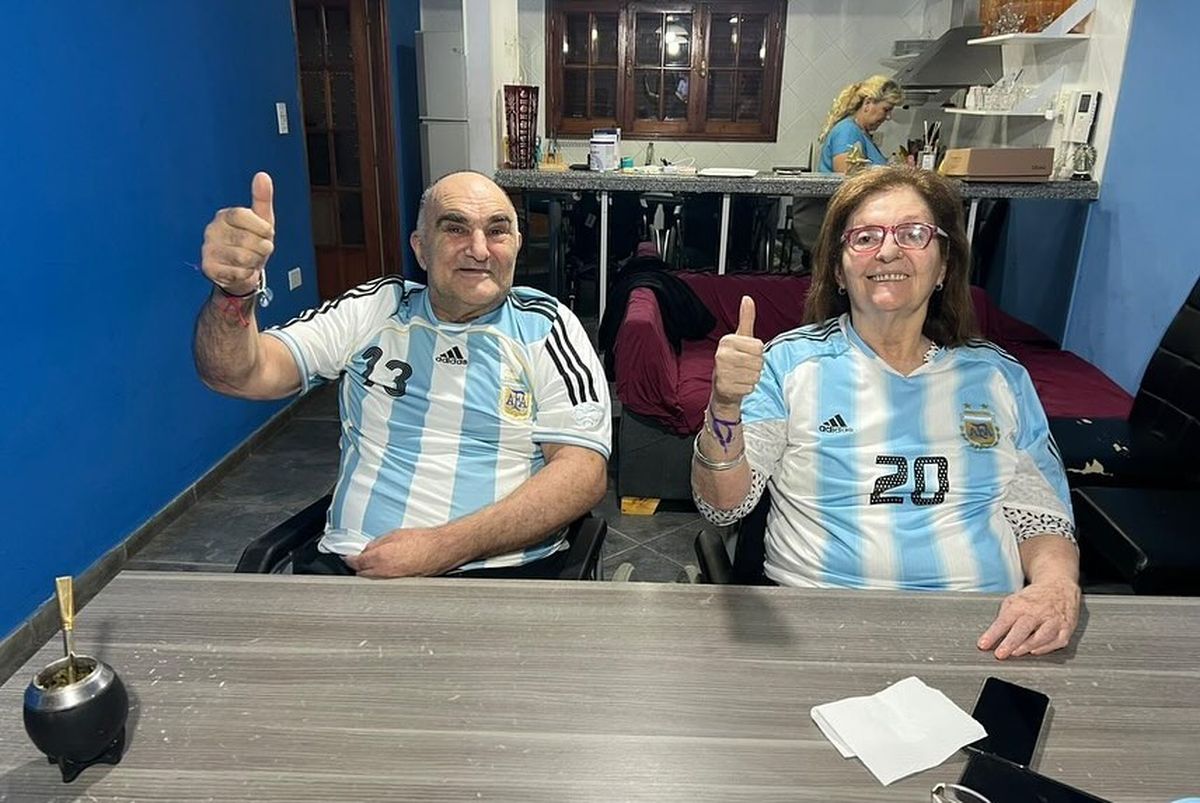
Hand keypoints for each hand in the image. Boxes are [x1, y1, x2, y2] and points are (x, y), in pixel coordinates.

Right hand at [201, 172, 275, 295]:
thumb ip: (262, 199)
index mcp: (224, 215)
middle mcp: (212, 230)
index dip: (261, 227)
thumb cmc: (253, 243)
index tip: (267, 233)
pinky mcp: (208, 268)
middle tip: (259, 250)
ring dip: (255, 262)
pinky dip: (246, 274)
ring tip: (251, 260)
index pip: (243, 215)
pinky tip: (242, 270)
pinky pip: (237, 272)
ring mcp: (208, 249)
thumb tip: (263, 175)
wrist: (243, 273)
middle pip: (246, 239)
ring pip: (243, 257)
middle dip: (261, 248)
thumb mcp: (263, 220)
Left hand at [343, 528, 456, 577]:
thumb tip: (368, 549)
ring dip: (369, 574)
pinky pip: (384, 584)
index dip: (349, 559)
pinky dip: (381, 579)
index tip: (348, 557)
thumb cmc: (422, 541)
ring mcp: (393, 582)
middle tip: (360, 559)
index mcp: (380, 558)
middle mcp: (384, 574)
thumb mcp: (394, 535)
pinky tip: (387, 570)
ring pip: (372, 581)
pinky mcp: (401, 586)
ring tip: (374, 564)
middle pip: (362, 575)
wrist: (441, 550)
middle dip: (359, 567)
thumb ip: (376, 543)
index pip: (356, 562)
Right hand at [710, 295, 763, 413]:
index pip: (759, 347)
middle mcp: (721, 354)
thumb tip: (747, 298)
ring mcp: (721, 371)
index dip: (758, 353)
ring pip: (755, 375)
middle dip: (755, 367)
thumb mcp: (741, 338)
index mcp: (727, 340)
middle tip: (744, 367)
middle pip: (758, 362)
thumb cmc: (735, 360)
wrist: (723, 387)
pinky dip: (747, 388)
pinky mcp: (724, 387)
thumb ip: (746, 318)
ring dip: (752, 378)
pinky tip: (738, 385)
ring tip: (741, 375)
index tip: (747, 355)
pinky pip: (749, 387)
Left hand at [978, 576, 1080, 659]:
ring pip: (1041, 636)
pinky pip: (1057, 641)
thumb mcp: (1014, 599)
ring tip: (1015, 653)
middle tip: (1000, 654)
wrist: (1059, 586)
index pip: (1004, 621)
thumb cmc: (1034, 597)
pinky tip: (1035, 651)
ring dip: (1027, 646)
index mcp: (1021, 604)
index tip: (983, 644)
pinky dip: (1046, 648)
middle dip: (1010, 643)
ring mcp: (1053, 620)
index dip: (993, 634)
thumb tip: (993, 634)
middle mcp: (1037, 612)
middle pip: (1022, 629)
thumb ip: (1004, 616)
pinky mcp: (1066, 628)